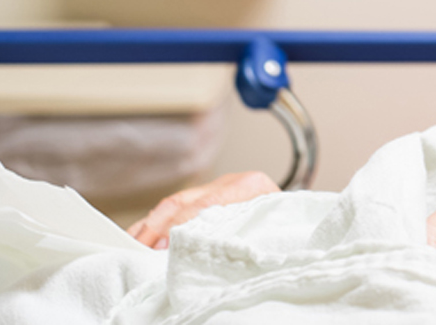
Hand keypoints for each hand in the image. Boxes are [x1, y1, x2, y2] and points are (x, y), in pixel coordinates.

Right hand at [128, 171, 278, 248]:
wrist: (304, 215)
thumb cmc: (289, 226)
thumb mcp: (270, 229)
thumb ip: (240, 236)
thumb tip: (201, 253)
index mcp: (252, 186)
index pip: (208, 203)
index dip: (181, 224)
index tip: (163, 245)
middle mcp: (232, 182)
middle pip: (184, 199)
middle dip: (156, 224)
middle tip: (137, 248)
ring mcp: (219, 187)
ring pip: (176, 201)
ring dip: (151, 224)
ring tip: (132, 244)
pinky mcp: (210, 195)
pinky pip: (178, 206)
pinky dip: (158, 222)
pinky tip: (142, 236)